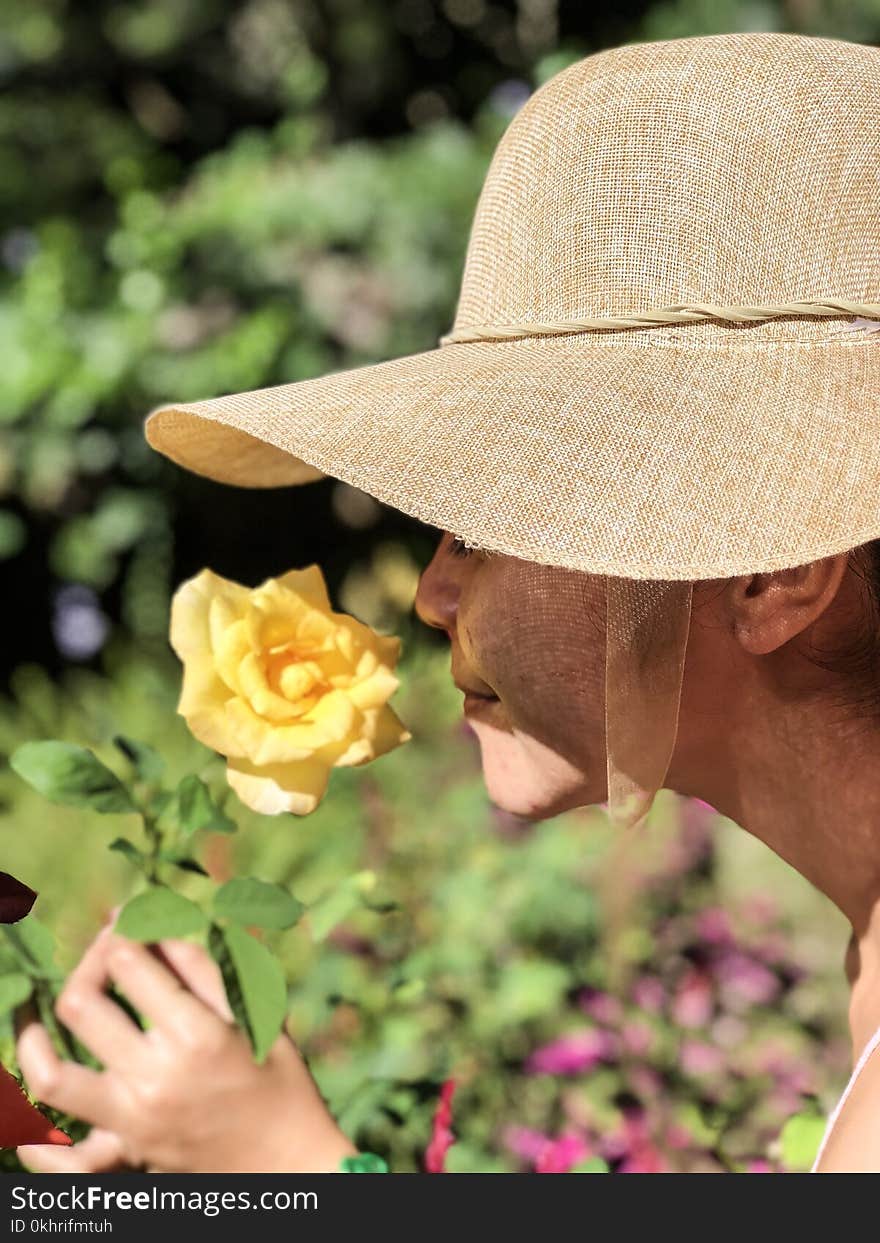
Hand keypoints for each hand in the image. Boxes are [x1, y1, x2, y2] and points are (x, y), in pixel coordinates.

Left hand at [16, 923, 356, 1172]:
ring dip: (33, 1039)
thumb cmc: (280, 1077)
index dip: (122, 928)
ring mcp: (133, 1121)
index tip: (128, 918)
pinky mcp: (126, 1151)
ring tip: (35, 1014)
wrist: (288, 1162)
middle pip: (81, 1005)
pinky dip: (38, 1136)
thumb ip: (199, 965)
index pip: (129, 962)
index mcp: (195, 1035)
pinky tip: (34, 1103)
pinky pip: (62, 1153)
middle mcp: (156, 1078)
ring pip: (51, 1076)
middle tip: (105, 954)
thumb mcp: (253, 1011)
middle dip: (87, 964)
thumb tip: (151, 921)